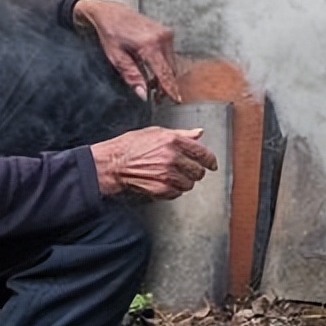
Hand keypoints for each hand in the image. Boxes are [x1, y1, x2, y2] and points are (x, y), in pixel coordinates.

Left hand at [74, 0, 180, 100]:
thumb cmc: (110, 32)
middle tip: (157, 98)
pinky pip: (169, 54)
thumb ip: (132, 76)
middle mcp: (162, 37)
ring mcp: (166, 33)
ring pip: (172, 63)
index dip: (170, 89)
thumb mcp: (116, 57)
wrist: (110, 12)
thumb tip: (143, 94)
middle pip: (171, 70)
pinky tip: (153, 70)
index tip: (176, 100)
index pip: (164, 73)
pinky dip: (163, 65)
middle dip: (166, 85)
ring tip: (152, 84)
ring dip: (164, 75)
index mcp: (150, 44)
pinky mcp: (166, 32)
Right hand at [89, 126, 217, 198]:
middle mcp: (173, 158)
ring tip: (173, 175)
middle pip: (198, 171)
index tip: (212, 164)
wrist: (113, 163)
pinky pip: (177, 193)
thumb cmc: (131, 145)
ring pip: (189, 184)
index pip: (203, 154)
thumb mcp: (157, 132)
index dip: (210, 160)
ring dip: (184, 181)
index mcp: (174, 141)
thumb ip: (182, 134)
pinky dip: (174, 190)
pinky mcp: (161, 189)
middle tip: (188, 170)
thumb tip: (199, 133)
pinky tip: (164, 182)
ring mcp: (167, 175)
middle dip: (195, 171)